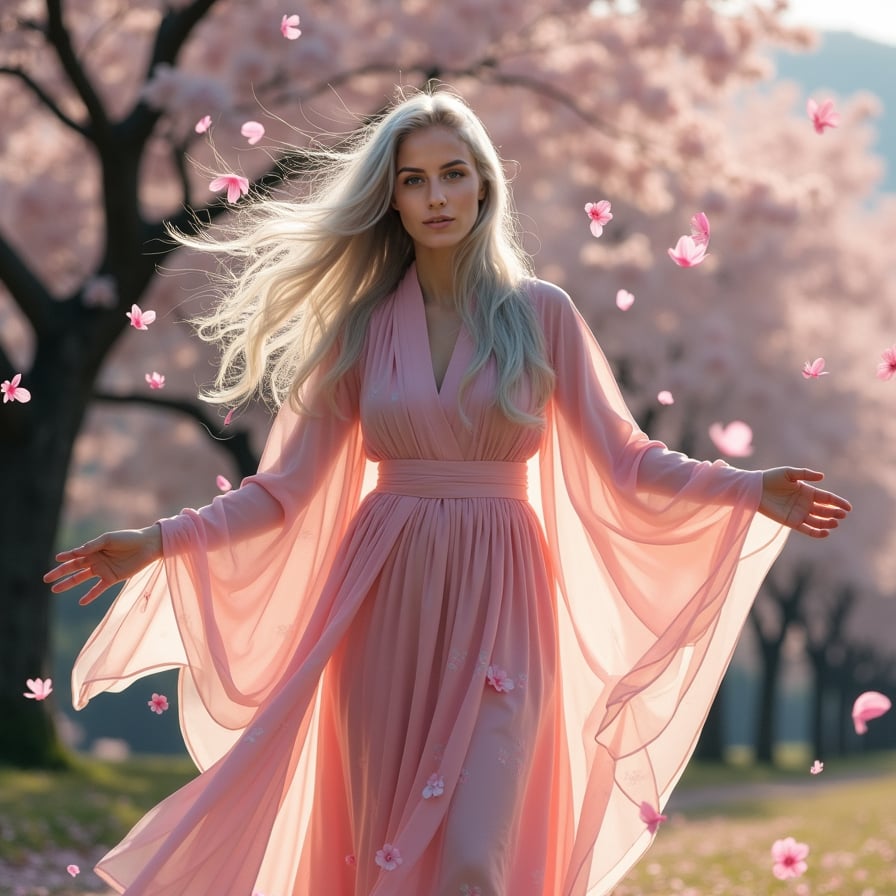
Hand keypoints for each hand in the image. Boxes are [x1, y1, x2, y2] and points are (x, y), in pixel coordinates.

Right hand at [43, 525, 162, 604]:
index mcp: (94, 548)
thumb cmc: (129, 538)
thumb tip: (76, 552)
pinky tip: (81, 602)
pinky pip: (99, 588)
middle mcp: (96, 559)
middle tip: (46, 579)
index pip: (76, 554)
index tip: (56, 559)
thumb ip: (93, 545)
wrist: (148, 546)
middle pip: (74, 568)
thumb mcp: (109, 539)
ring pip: (82, 578)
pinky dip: (90, 595)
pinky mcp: (112, 578)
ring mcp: (103, 569)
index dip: (66, 556)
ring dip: (69, 584)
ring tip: (55, 589)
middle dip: (60, 573)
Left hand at [758, 468, 850, 537]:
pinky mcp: (791, 522)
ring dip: (828, 523)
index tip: (848, 508)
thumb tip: (822, 476)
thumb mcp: (789, 473)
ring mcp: (799, 513)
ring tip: (835, 523)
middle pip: (825, 510)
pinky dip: (817, 533)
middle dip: (835, 513)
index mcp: (808, 491)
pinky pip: (807, 529)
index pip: (827, 498)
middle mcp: (806, 503)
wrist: (756, 489)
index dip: (838, 502)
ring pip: (818, 521)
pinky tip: (826, 533)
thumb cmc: (771, 478)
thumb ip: (805, 474)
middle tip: (842, 515)